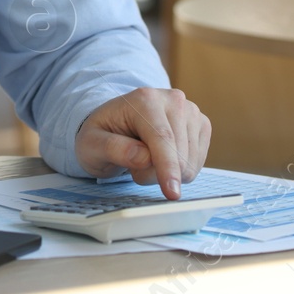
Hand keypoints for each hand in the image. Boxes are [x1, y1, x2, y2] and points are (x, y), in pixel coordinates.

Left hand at [74, 87, 209, 198]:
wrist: (115, 123)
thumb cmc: (102, 135)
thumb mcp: (91, 144)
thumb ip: (113, 149)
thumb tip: (144, 158)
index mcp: (145, 99)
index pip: (162, 138)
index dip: (167, 168)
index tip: (171, 193)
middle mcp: (173, 100)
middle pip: (178, 154)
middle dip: (155, 173)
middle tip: (133, 165)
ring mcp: (191, 111)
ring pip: (190, 162)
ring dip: (166, 173)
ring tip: (145, 158)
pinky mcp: (202, 125)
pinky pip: (197, 163)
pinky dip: (179, 170)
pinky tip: (162, 157)